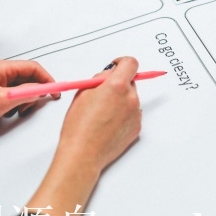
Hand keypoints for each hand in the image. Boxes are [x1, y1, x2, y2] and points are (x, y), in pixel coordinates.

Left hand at [0, 60, 56, 146]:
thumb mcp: (3, 101)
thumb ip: (26, 93)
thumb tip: (42, 89)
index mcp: (0, 68)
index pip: (32, 67)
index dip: (46, 79)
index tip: (56, 90)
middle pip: (28, 77)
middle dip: (35, 91)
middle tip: (36, 103)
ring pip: (22, 86)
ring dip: (25, 99)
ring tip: (19, 110)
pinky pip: (13, 94)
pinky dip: (17, 103)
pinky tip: (11, 112)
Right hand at [55, 56, 141, 174]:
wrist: (83, 153)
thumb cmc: (79, 127)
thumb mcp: (83, 93)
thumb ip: (99, 80)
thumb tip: (108, 74)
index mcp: (116, 86)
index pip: (131, 63)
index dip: (122, 62)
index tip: (117, 65)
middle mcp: (130, 98)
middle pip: (130, 82)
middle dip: (118, 84)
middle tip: (102, 94)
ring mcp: (135, 113)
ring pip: (130, 98)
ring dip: (121, 100)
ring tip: (102, 114)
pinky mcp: (137, 126)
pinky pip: (132, 113)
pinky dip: (123, 115)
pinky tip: (108, 123)